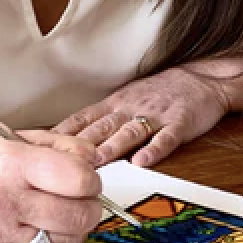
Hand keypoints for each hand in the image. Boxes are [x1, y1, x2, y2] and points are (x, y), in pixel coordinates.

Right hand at [0, 131, 103, 242]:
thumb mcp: (12, 140)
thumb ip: (59, 146)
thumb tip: (94, 159)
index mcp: (12, 163)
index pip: (76, 179)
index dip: (91, 180)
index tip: (86, 178)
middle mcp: (6, 199)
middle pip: (78, 215)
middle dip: (90, 206)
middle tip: (80, 198)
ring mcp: (1, 232)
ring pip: (68, 241)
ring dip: (76, 229)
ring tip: (65, 214)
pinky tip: (48, 228)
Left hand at [54, 66, 230, 167]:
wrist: (201, 79)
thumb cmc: (160, 93)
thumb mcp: (124, 99)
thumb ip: (99, 121)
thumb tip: (65, 141)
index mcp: (114, 104)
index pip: (82, 118)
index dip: (61, 133)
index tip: (41, 146)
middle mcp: (130, 108)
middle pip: (101, 127)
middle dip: (81, 144)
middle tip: (62, 160)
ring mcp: (155, 115)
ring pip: (130, 132)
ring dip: (112, 147)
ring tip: (97, 163)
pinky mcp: (179, 124)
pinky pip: (165, 139)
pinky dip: (153, 151)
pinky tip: (142, 163)